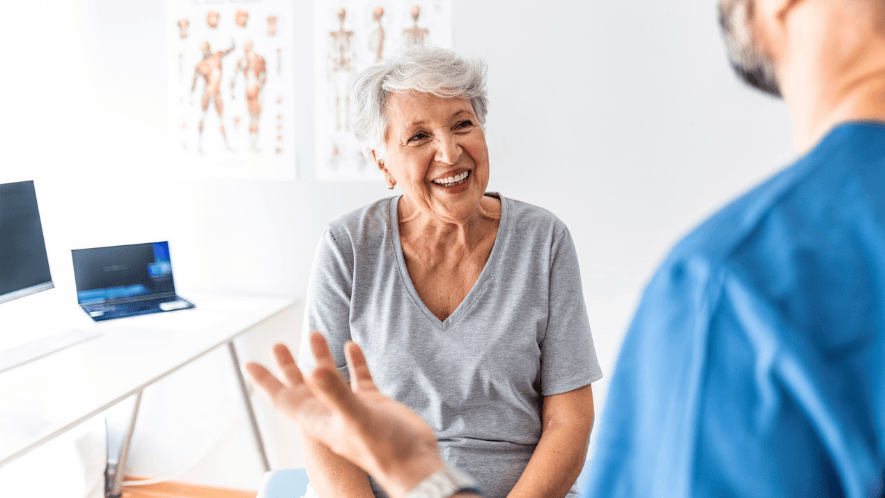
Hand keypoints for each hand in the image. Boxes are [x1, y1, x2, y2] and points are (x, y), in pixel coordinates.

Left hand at [246, 332, 445, 497]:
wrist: (414, 462)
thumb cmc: (382, 449)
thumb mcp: (354, 418)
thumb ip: (335, 393)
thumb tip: (314, 369)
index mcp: (318, 419)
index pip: (283, 398)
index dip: (265, 381)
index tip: (249, 364)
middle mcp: (330, 412)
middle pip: (301, 386)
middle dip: (287, 366)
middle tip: (278, 345)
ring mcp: (350, 407)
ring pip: (329, 379)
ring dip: (320, 358)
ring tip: (315, 335)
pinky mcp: (372, 403)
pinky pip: (358, 378)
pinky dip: (353, 361)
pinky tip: (351, 347)